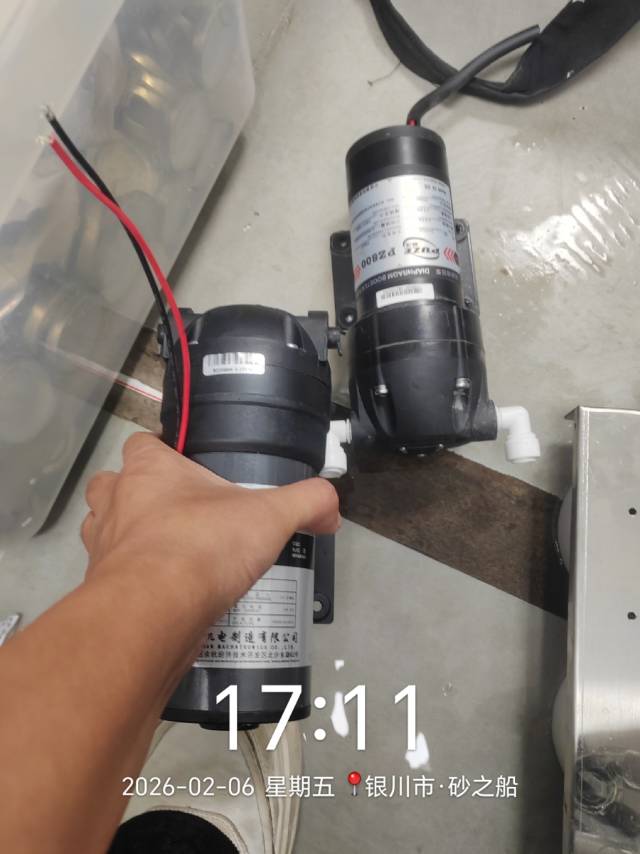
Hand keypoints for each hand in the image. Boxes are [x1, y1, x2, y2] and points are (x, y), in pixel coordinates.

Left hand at [81, 433, 339, 620]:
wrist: (154, 613)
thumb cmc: (204, 545)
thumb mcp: (271, 516)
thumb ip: (306, 503)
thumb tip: (331, 507)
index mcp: (148, 470)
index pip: (142, 443)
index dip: (161, 451)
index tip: (185, 468)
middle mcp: (116, 502)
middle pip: (111, 486)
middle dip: (134, 496)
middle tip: (174, 512)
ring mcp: (101, 547)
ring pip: (103, 531)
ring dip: (126, 538)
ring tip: (168, 553)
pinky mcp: (101, 589)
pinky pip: (112, 577)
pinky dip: (132, 582)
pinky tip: (164, 593)